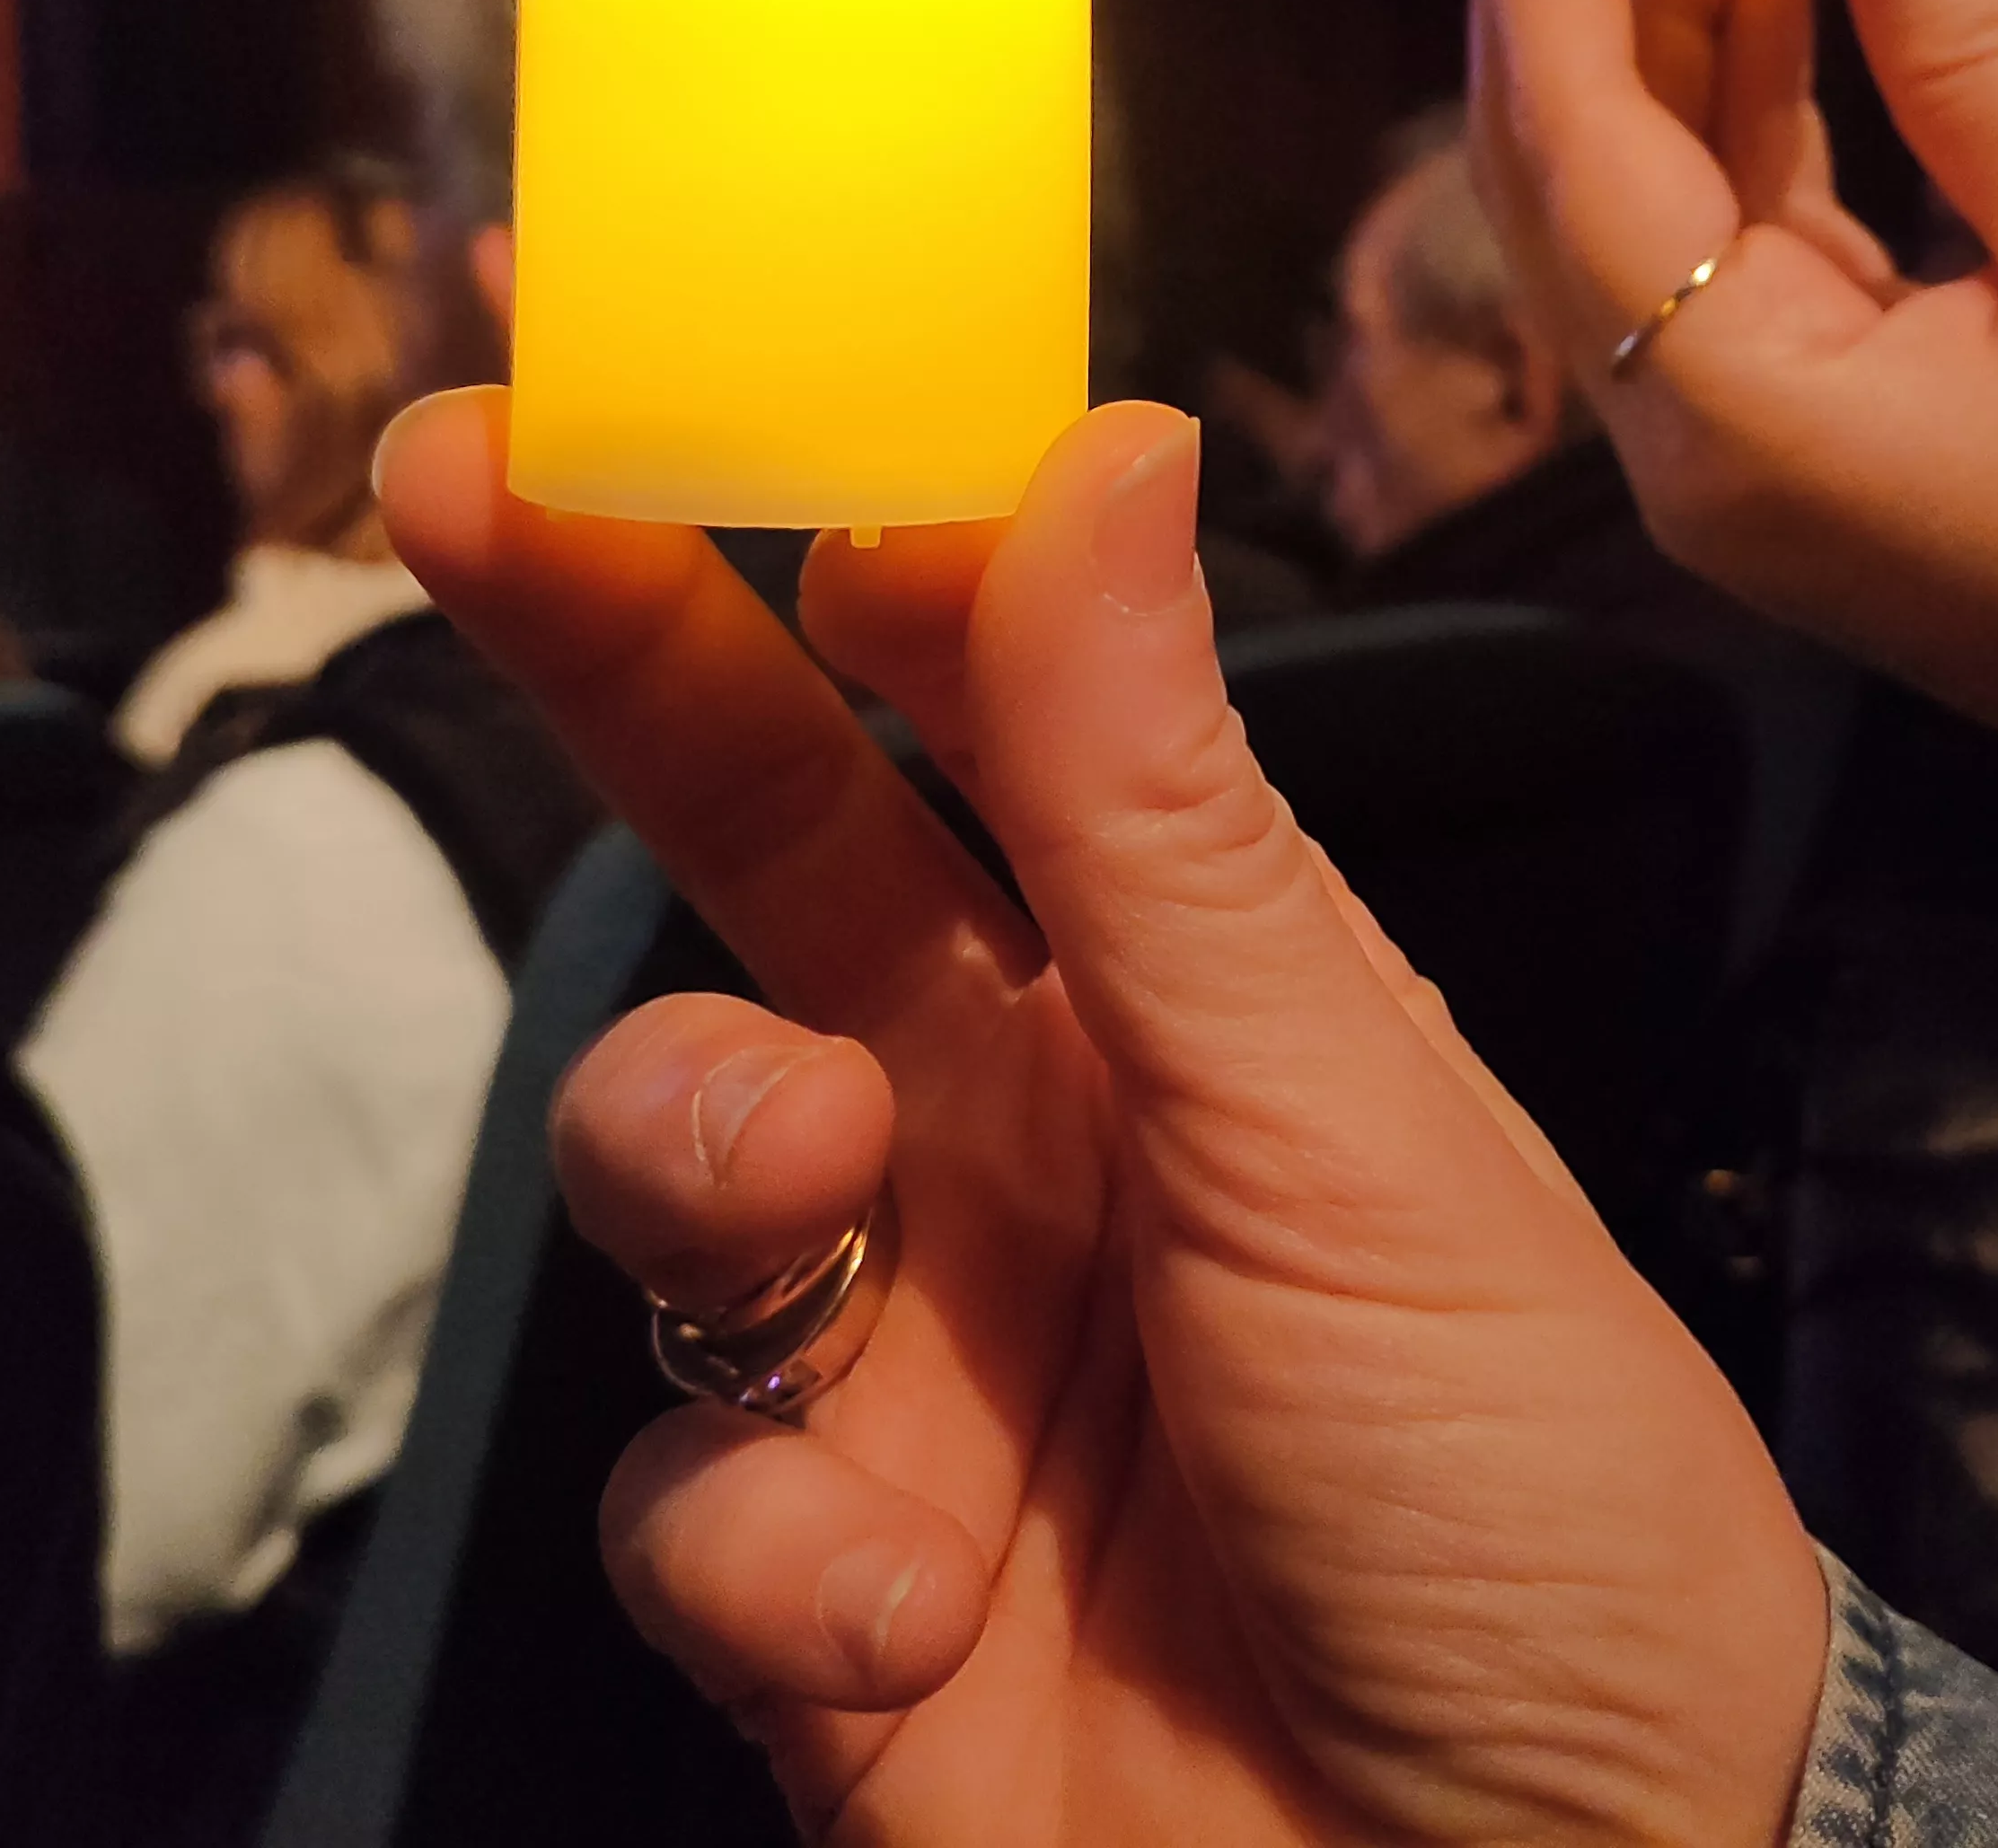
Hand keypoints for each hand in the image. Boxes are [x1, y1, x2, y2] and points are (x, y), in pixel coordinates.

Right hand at [377, 391, 1828, 1845]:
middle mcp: (1022, 1150)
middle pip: (760, 865)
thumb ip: (1165, 812)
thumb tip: (1092, 444)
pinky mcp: (831, 1615)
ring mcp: (914, 1371)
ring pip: (667, 1166)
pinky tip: (915, 1621)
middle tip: (458, 484)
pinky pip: (688, 1510)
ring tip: (809, 1193)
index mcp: (1177, 998)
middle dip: (613, 670)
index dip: (815, 538)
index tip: (680, 375)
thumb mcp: (1347, 1126)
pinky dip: (767, 1553)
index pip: (960, 713)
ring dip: (695, 1140)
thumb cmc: (1539, 1498)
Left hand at [1466, 0, 1997, 961]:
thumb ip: (1978, 46)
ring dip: (1662, 32)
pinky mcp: (1812, 448)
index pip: (1572, 138)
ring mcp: (1747, 461)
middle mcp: (1699, 451)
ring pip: (1633, 207)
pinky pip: (1723, 255)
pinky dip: (1740, 118)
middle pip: (1556, 173)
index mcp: (1743, 418)